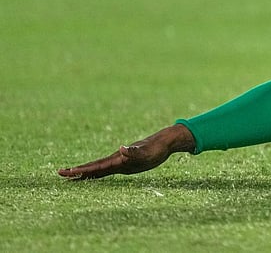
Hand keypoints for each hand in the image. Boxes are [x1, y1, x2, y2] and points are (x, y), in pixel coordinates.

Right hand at [58, 124, 195, 179]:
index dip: (81, 170)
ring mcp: (120, 161)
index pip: (96, 166)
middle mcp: (116, 159)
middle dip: (77, 171)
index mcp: (117, 158)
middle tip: (60, 174)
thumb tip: (121, 148)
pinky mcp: (126, 164)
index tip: (66, 172)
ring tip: (71, 176)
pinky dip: (96, 173)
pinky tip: (91, 176)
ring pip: (98, 168)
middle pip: (93, 166)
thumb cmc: (156, 148)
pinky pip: (107, 170)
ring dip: (84, 173)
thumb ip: (134, 151)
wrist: (165, 142)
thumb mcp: (146, 152)